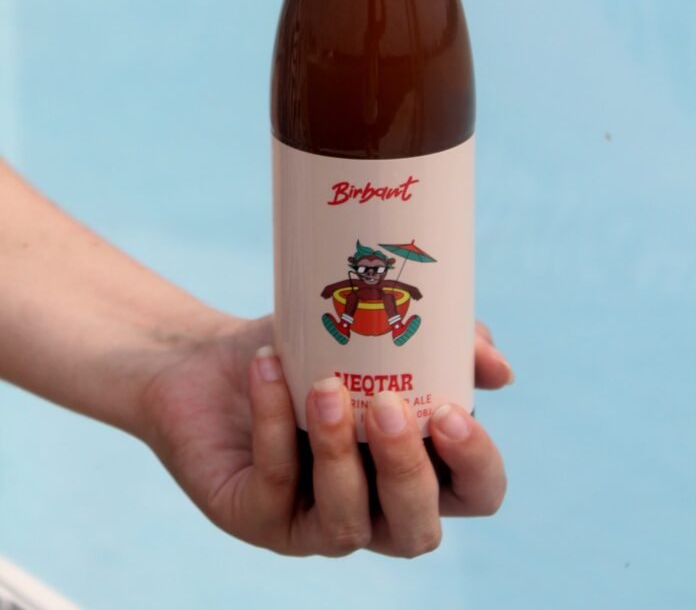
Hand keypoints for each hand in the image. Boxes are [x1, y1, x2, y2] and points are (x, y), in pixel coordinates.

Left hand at [138, 316, 510, 557]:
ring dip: (338, 452)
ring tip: (325, 387)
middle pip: (416, 531)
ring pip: (345, 520)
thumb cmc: (306, 350)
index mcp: (415, 469)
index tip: (454, 412)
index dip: (476, 466)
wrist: (210, 359)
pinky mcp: (254, 516)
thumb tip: (502, 370)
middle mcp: (372, 509)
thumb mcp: (377, 332)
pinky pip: (273, 483)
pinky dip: (273, 422)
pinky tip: (268, 369)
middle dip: (407, 473)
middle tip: (389, 408)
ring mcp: (312, 522)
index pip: (474, 494)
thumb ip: (445, 345)